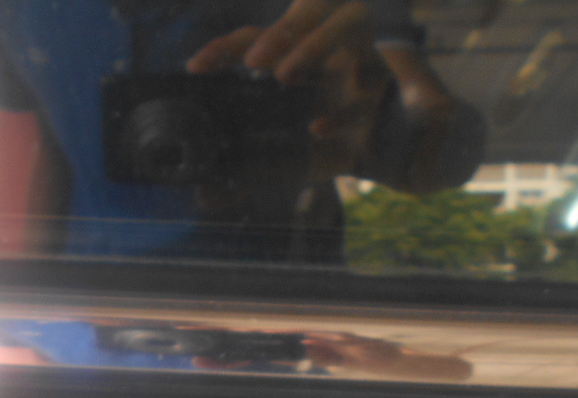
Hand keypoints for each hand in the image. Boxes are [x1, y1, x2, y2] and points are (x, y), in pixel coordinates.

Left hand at [187, 1, 390, 178]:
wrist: (380, 154)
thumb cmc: (324, 145)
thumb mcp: (279, 161)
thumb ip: (243, 176)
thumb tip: (203, 197)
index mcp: (287, 61)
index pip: (250, 41)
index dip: (221, 50)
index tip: (196, 69)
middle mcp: (320, 51)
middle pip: (297, 19)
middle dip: (274, 34)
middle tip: (251, 61)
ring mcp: (355, 56)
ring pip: (344, 25)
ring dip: (312, 46)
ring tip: (285, 74)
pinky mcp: (382, 75)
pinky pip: (369, 76)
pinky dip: (342, 108)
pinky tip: (319, 129)